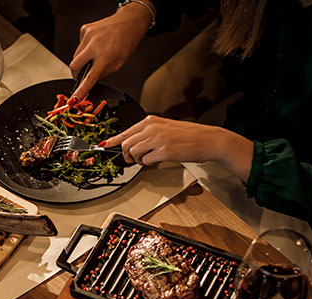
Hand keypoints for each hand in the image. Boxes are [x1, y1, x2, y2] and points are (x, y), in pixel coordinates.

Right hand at [69, 3, 152, 100]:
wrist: (128, 22)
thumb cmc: (127, 41)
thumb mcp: (118, 63)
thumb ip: (103, 73)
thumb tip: (91, 80)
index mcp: (105, 56)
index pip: (89, 78)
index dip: (80, 90)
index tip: (73, 99)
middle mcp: (94, 45)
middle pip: (74, 66)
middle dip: (76, 74)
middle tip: (81, 76)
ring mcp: (88, 36)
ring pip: (75, 55)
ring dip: (82, 60)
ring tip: (94, 56)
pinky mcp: (85, 29)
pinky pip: (79, 45)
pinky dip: (84, 49)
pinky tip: (95, 45)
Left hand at [102, 116, 253, 178]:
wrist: (208, 140)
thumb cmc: (190, 136)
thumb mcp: (166, 128)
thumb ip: (149, 134)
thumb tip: (134, 145)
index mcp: (151, 120)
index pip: (126, 131)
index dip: (113, 141)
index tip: (103, 145)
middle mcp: (152, 127)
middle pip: (126, 144)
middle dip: (128, 155)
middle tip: (136, 160)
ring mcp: (157, 139)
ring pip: (133, 153)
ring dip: (139, 160)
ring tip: (150, 159)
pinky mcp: (164, 151)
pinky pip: (145, 161)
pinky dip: (149, 164)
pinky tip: (158, 161)